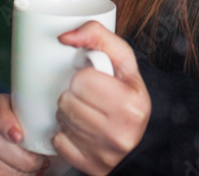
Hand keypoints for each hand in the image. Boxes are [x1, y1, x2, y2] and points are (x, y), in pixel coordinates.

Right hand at [0, 94, 50, 175]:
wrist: (44, 154)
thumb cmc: (49, 136)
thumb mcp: (52, 123)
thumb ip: (52, 116)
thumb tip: (67, 116)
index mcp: (6, 108)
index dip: (5, 121)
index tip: (19, 136)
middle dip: (21, 159)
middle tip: (41, 163)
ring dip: (14, 172)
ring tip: (34, 172)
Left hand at [53, 21, 150, 174]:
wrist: (140, 141)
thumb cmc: (129, 98)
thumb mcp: (124, 63)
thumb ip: (98, 36)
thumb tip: (66, 36)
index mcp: (130, 104)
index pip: (82, 80)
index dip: (84, 77)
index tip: (94, 80)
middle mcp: (119, 133)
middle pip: (67, 101)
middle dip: (74, 95)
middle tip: (88, 97)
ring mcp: (104, 154)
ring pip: (61, 120)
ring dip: (68, 113)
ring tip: (85, 111)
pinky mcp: (90, 167)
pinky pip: (59, 143)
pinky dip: (65, 135)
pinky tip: (81, 130)